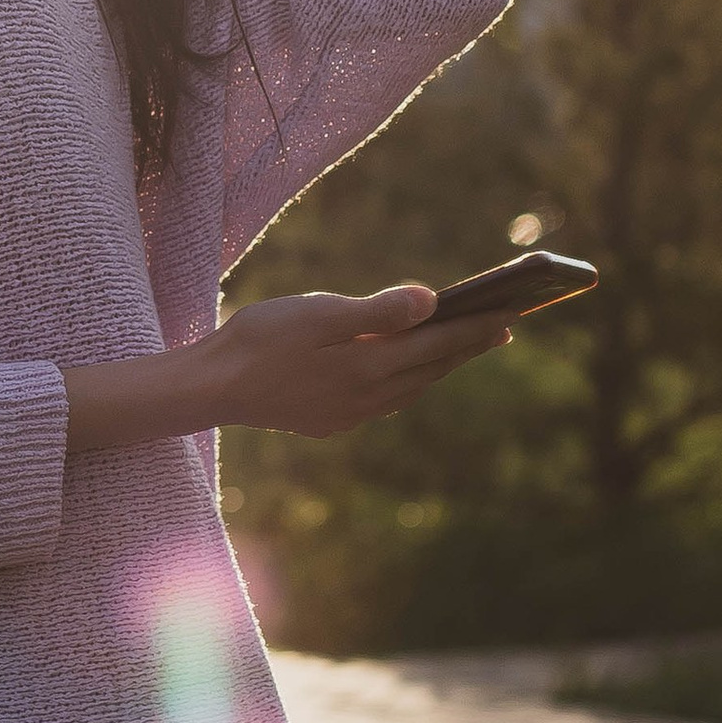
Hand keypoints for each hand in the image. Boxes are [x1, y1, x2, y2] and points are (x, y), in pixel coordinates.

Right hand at [209, 283, 515, 439]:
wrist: (212, 387)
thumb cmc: (261, 338)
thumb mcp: (318, 312)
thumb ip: (377, 310)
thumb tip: (430, 301)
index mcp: (369, 365)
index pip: (437, 343)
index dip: (475, 328)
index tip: (509, 314)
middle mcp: (368, 396)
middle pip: (432, 368)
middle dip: (468, 346)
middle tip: (503, 328)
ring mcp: (350, 413)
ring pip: (412, 388)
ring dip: (442, 366)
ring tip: (464, 348)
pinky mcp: (331, 420)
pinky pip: (387, 400)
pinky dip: (410, 382)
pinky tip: (407, 374)